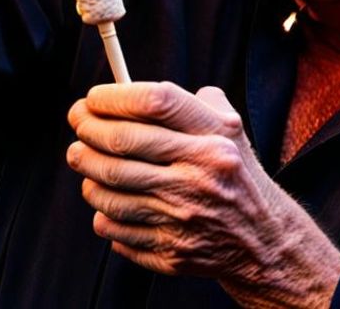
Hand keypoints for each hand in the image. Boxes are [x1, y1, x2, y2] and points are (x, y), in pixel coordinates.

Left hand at [67, 81, 339, 307]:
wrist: (261, 240)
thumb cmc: (234, 171)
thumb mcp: (229, 126)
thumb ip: (192, 99)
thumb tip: (132, 87)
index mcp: (214, 137)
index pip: (154, 102)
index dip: (115, 96)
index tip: (94, 98)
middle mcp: (199, 174)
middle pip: (122, 143)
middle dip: (87, 130)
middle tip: (77, 123)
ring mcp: (183, 215)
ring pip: (109, 188)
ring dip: (86, 170)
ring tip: (82, 158)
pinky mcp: (171, 251)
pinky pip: (115, 229)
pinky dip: (102, 213)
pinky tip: (104, 199)